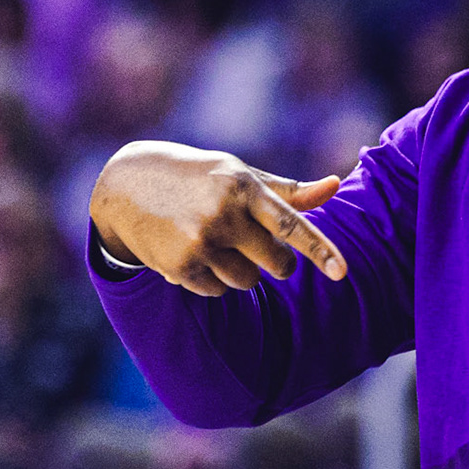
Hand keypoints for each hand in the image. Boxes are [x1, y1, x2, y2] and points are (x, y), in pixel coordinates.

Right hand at [89, 141, 348, 294]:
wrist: (126, 186)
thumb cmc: (198, 179)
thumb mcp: (239, 176)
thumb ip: (288, 191)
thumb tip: (334, 186)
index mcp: (244, 187)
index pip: (292, 223)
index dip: (320, 250)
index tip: (343, 272)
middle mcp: (223, 214)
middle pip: (278, 264)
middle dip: (277, 263)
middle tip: (256, 245)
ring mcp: (201, 242)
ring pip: (248, 282)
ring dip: (241, 271)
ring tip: (213, 242)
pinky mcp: (180, 267)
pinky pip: (218, 292)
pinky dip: (212, 279)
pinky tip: (191, 252)